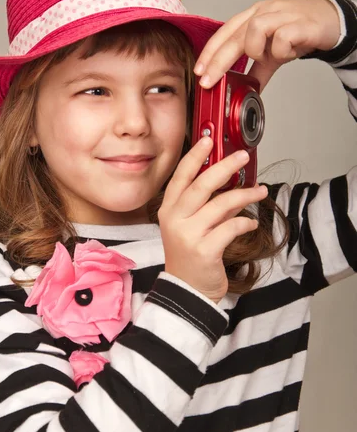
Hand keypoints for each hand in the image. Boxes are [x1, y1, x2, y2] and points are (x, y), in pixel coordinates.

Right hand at [158, 136, 268, 303]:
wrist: (187, 291)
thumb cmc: (190, 255)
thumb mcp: (190, 226)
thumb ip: (206, 205)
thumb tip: (230, 183)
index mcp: (169, 210)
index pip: (180, 177)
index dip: (194, 157)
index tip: (208, 140)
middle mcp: (175, 219)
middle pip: (201, 185)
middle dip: (224, 167)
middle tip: (242, 156)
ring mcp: (188, 235)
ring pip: (221, 205)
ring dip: (245, 195)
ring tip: (261, 191)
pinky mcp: (205, 250)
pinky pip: (231, 227)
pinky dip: (245, 222)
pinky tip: (250, 222)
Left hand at [194, 0, 340, 92]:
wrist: (330, 21)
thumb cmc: (297, 31)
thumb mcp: (272, 53)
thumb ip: (257, 71)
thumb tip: (245, 92)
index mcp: (252, 17)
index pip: (223, 33)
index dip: (209, 53)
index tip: (200, 72)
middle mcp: (263, 12)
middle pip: (234, 35)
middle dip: (218, 61)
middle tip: (209, 81)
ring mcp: (281, 14)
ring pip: (255, 30)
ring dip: (256, 50)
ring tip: (269, 57)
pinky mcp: (300, 23)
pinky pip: (282, 37)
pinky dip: (281, 50)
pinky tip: (289, 52)